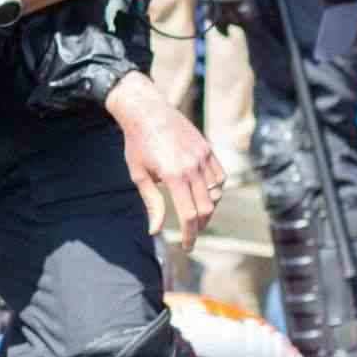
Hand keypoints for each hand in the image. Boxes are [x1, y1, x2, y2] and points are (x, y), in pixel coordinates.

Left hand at [107, 72, 225, 250]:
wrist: (146, 110)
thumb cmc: (137, 144)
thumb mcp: (139, 175)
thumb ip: (152, 203)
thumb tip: (155, 230)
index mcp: (174, 175)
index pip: (189, 215)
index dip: (189, 235)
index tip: (186, 246)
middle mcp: (193, 166)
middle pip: (206, 207)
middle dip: (199, 226)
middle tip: (190, 235)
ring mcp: (203, 156)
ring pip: (216, 193)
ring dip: (208, 208)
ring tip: (195, 216)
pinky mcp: (207, 148)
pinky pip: (219, 176)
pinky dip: (215, 190)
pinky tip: (203, 195)